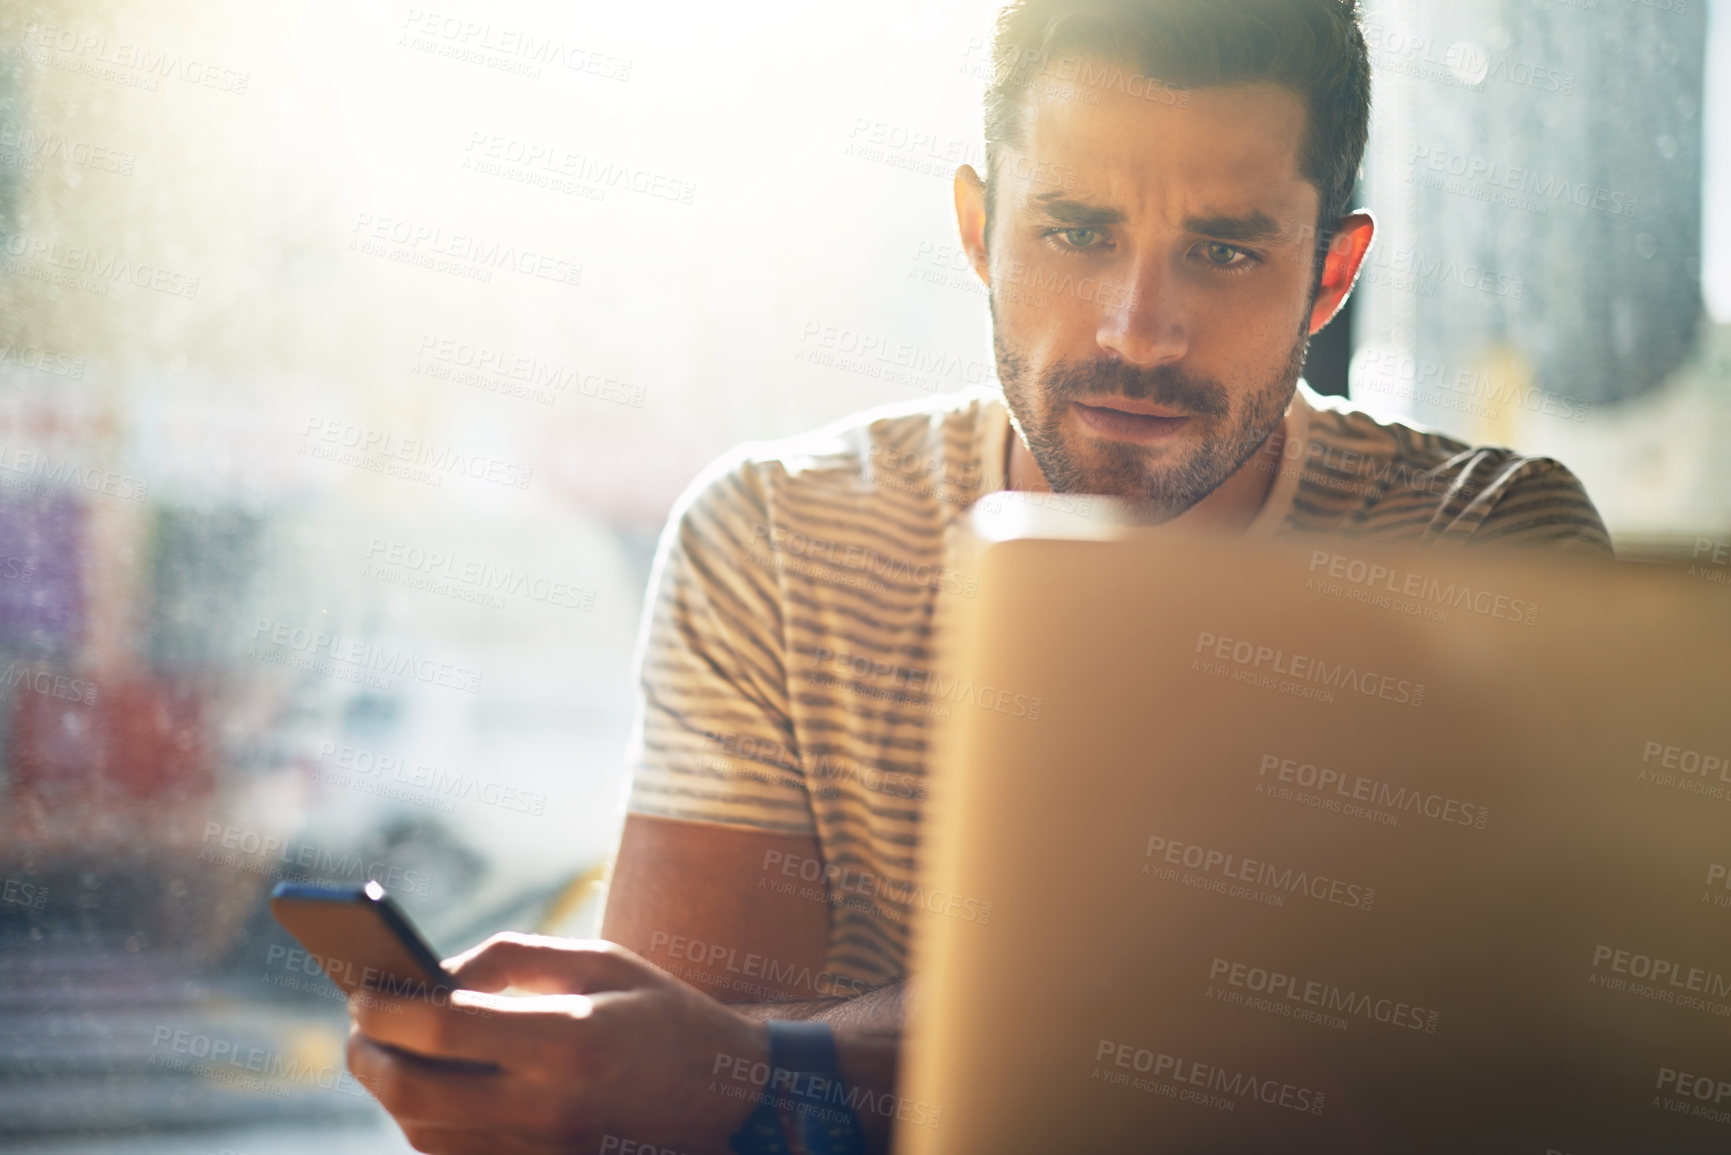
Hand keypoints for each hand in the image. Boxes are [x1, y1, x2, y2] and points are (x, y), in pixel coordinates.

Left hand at [346, 932, 770, 1154]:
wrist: (727, 1096)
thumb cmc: (662, 1013)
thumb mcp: (600, 960)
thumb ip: (512, 957)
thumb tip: (432, 975)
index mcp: (568, 1038)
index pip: (444, 1030)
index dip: (387, 1009)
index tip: (361, 992)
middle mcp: (548, 1105)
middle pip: (415, 1091)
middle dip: (368, 1057)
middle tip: (357, 1027)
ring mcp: (541, 1150)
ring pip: (424, 1132)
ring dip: (390, 1091)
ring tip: (384, 1052)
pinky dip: (423, 1124)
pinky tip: (423, 1089)